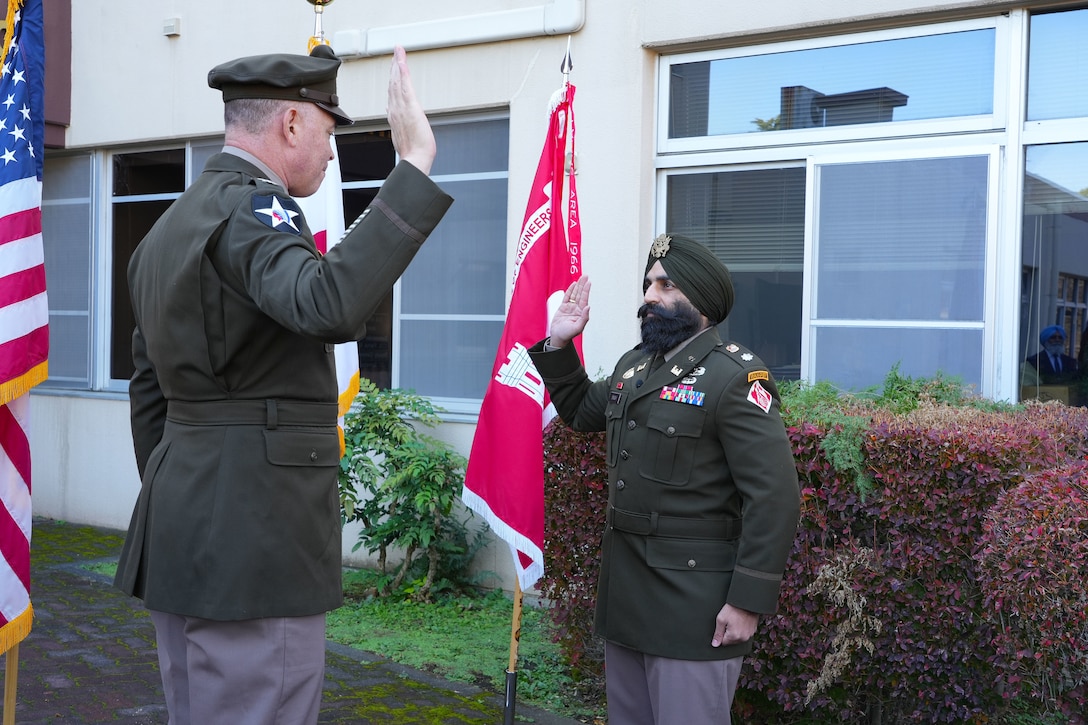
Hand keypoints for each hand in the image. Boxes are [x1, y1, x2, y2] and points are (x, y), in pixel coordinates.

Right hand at [387, 46, 436, 174]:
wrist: (415, 159)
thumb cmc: (413, 153)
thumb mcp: (404, 136)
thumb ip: (398, 124)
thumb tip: (394, 116)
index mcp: (394, 116)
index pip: (392, 93)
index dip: (392, 78)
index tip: (393, 68)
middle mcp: (395, 109)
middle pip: (393, 84)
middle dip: (394, 67)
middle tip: (396, 52)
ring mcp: (401, 107)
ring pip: (397, 81)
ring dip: (397, 64)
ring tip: (398, 51)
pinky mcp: (410, 107)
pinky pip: (404, 85)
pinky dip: (402, 73)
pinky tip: (401, 62)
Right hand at [549, 276, 590, 347]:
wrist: (557, 337)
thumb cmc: (567, 334)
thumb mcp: (577, 328)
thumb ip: (584, 318)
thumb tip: (588, 307)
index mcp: (580, 313)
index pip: (584, 299)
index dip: (586, 290)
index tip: (588, 282)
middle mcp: (576, 309)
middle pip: (580, 294)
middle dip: (583, 285)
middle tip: (586, 276)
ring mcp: (570, 307)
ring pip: (574, 294)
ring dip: (578, 286)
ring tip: (581, 278)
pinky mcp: (563, 307)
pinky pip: (567, 297)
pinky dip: (570, 290)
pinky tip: (573, 285)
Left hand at [711, 604, 757, 647]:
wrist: (746, 602)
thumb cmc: (733, 609)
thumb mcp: (721, 619)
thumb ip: (718, 634)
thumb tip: (715, 644)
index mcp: (734, 636)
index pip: (723, 642)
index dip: (721, 634)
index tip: (723, 625)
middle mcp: (743, 638)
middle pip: (731, 641)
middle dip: (728, 633)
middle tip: (729, 622)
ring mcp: (749, 635)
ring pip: (738, 638)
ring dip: (735, 632)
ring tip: (735, 621)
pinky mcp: (753, 630)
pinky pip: (745, 634)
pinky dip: (742, 629)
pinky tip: (741, 621)